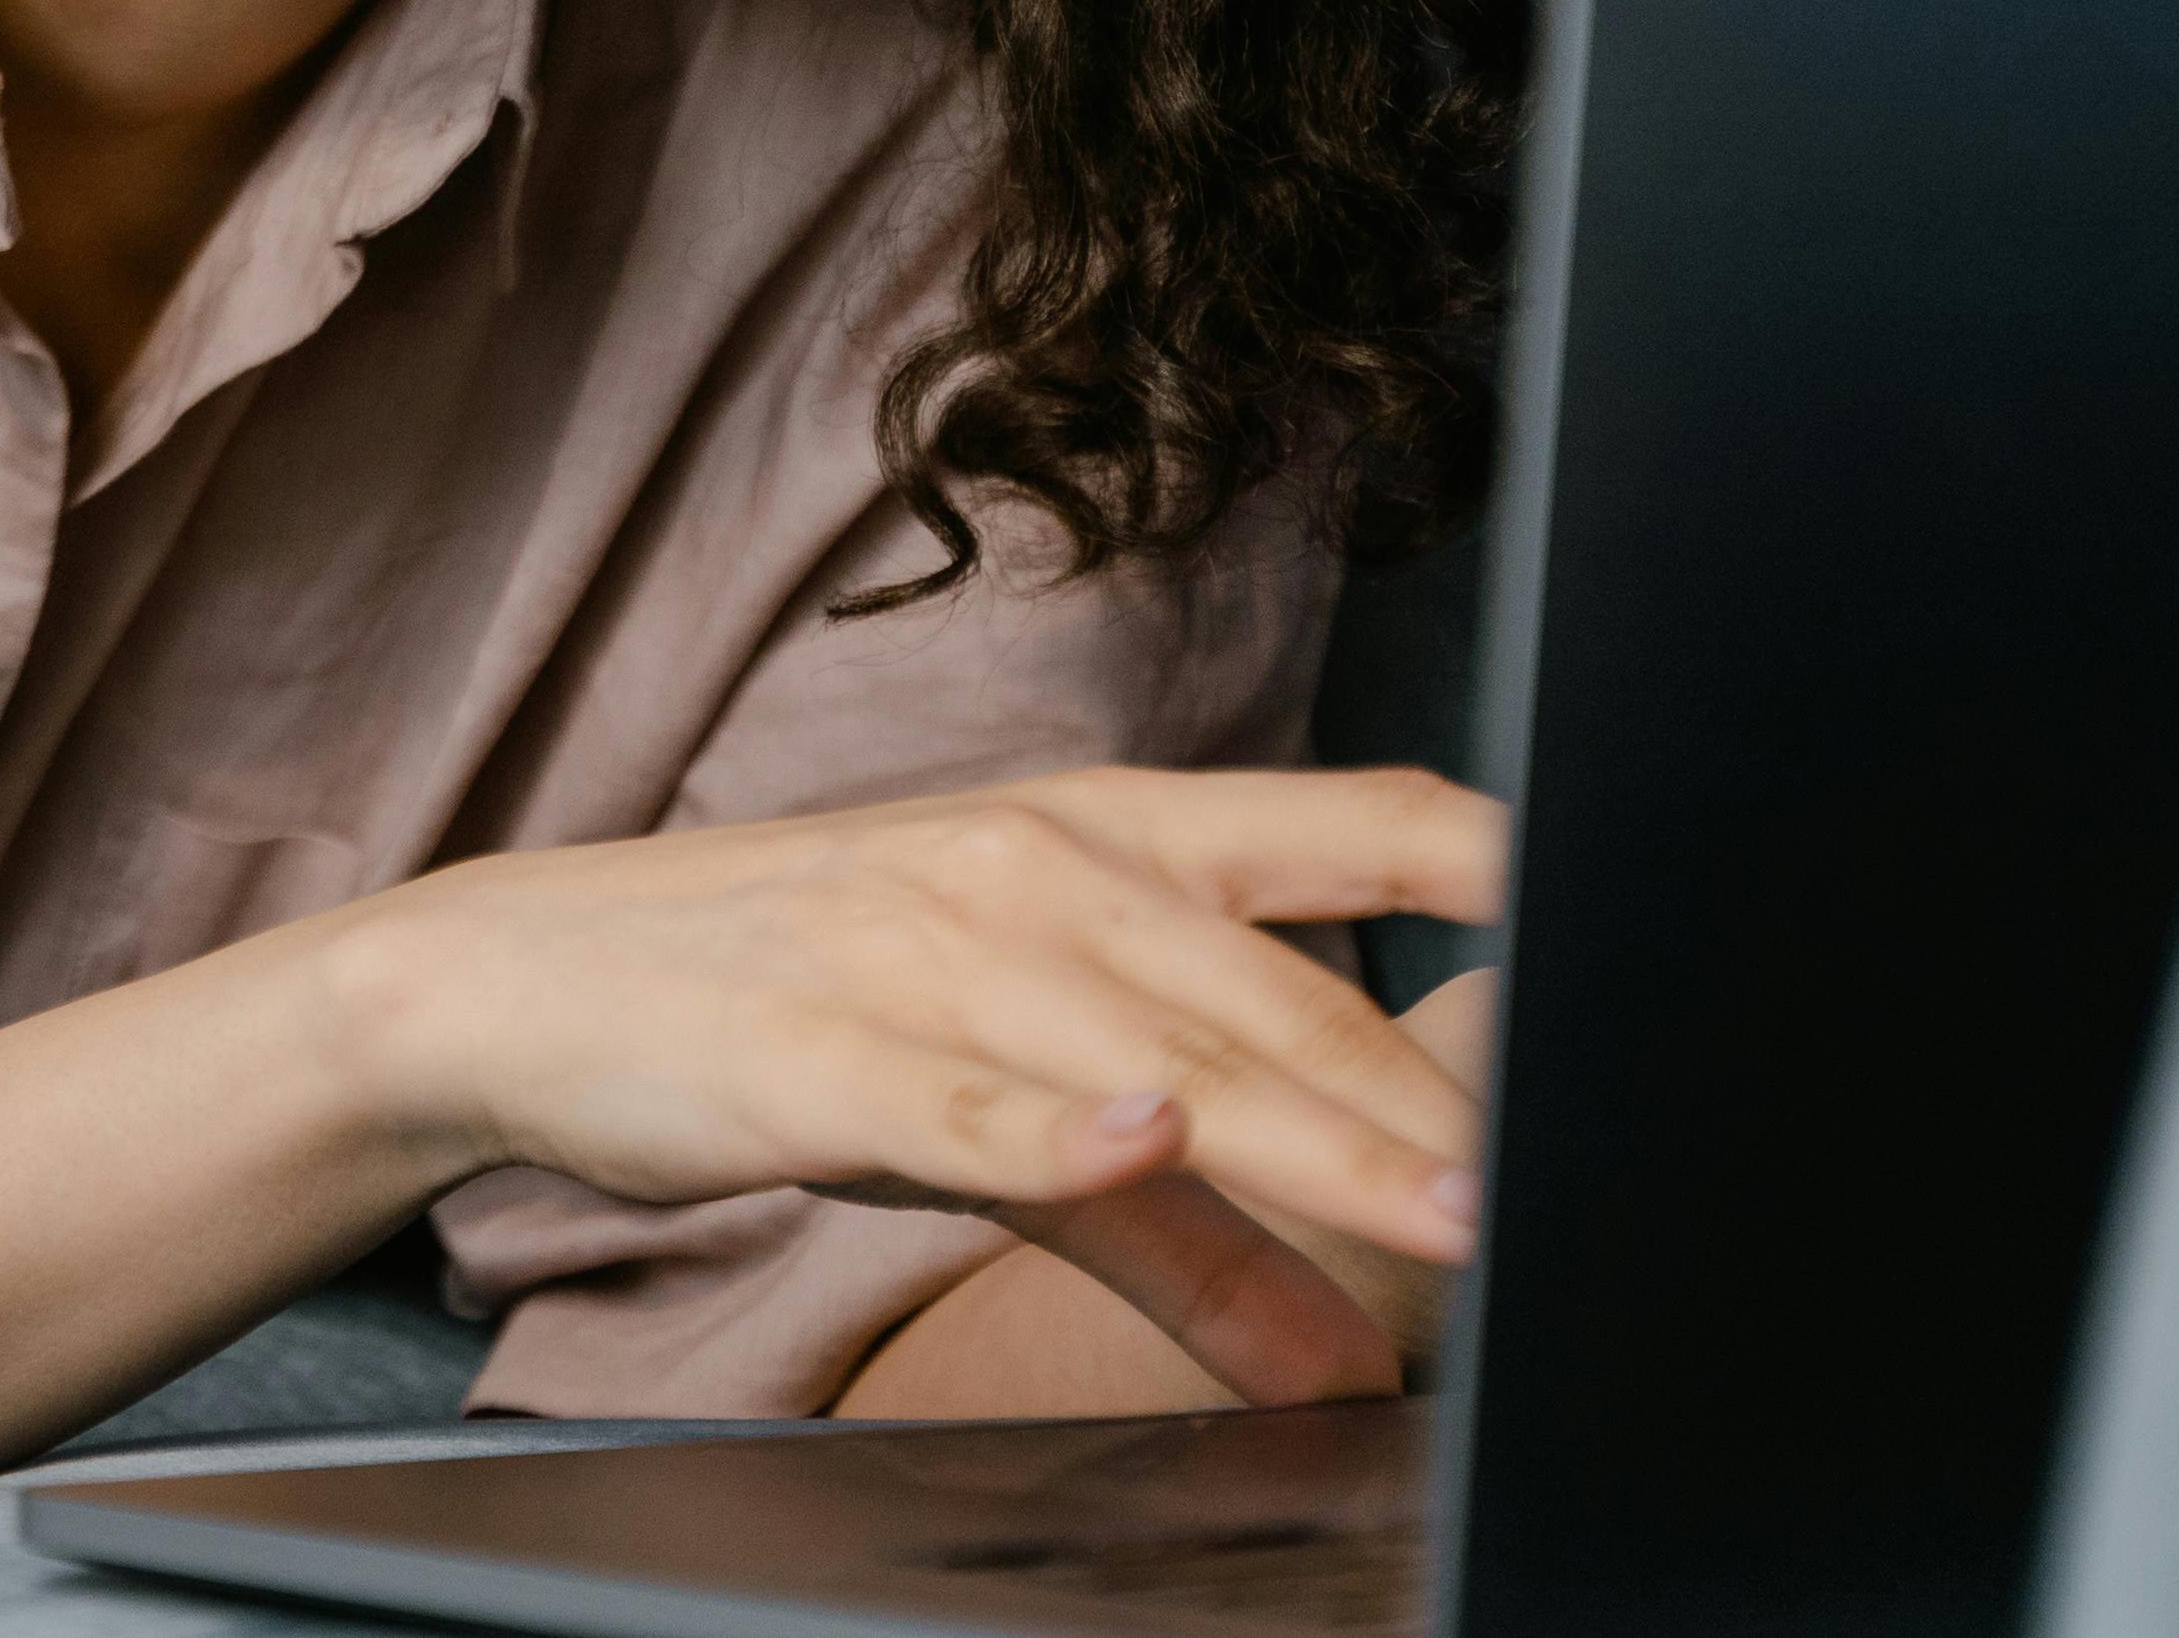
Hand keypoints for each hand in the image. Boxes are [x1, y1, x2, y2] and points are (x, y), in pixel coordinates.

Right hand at [333, 765, 1503, 1388]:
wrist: (543, 974)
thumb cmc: (807, 997)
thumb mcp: (1016, 1084)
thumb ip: (1199, 1222)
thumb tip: (1360, 1359)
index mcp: (1112, 833)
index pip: (1355, 818)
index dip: (1500, 857)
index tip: (1635, 904)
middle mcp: (1044, 864)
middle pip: (1284, 987)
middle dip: (1434, 1099)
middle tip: (1567, 1194)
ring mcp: (936, 947)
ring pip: (1163, 1051)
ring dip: (1314, 1141)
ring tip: (1449, 1220)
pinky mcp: (830, 1049)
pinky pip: (969, 1099)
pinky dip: (1059, 1123)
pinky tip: (1136, 1138)